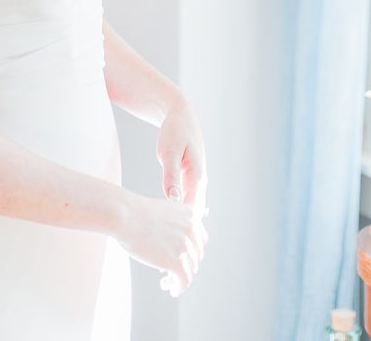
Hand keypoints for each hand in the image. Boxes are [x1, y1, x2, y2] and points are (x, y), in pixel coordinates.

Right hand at [113, 189, 204, 296]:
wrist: (125, 216)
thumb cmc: (136, 213)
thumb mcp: (164, 212)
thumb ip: (176, 224)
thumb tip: (177, 246)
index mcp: (190, 216)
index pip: (201, 240)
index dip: (191, 252)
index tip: (182, 258)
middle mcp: (191, 230)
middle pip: (196, 256)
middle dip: (185, 265)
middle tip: (171, 270)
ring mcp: (185, 246)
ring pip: (190, 270)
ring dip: (179, 278)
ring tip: (166, 281)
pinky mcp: (176, 261)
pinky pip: (184, 281)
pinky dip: (179, 288)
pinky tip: (171, 290)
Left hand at [156, 95, 208, 293]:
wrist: (180, 113)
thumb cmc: (173, 131)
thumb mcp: (169, 151)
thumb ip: (171, 174)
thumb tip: (173, 199)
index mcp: (198, 176)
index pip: (193, 212)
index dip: (185, 232)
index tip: (174, 248)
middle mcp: (201, 181)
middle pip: (195, 216)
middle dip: (186, 235)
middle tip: (174, 257)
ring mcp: (197, 180)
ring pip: (192, 210)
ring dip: (184, 227)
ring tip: (173, 248)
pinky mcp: (189, 178)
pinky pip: (187, 201)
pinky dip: (181, 215)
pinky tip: (171, 227)